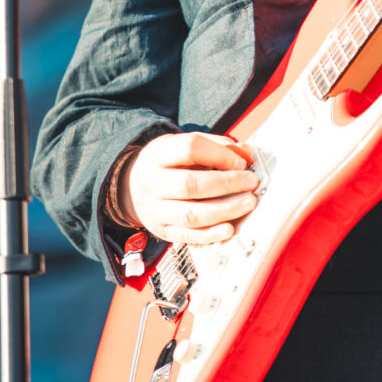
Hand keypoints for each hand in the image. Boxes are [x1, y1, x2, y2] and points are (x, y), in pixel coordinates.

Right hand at [119, 131, 258, 245]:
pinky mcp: (162, 230)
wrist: (131, 185)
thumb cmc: (166, 163)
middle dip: (226, 184)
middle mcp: (153, 182)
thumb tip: (245, 152)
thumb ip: (215, 146)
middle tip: (251, 183)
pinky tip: (229, 229)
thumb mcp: (183, 145)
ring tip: (247, 203)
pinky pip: (187, 236)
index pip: (189, 149)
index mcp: (159, 154)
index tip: (240, 162)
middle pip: (190, 184)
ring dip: (224, 210)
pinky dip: (211, 234)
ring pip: (190, 214)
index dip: (219, 155)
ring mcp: (155, 209)